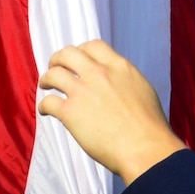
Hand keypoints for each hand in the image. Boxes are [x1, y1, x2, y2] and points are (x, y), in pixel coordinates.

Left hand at [38, 41, 179, 184]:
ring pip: (54, 74)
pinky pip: (48, 102)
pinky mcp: (70, 112)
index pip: (93, 46)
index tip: (78, 60)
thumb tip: (116, 84)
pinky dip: (44, 105)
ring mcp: (82, 91)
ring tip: (46, 85)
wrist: (144, 147)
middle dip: (58, 59)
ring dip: (47, 78)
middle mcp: (98, 73)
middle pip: (68, 54)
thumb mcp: (142, 89)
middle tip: (55, 67)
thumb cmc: (150, 126)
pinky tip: (46, 110)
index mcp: (119, 67)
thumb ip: (124, 80)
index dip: (81, 51)